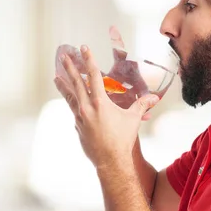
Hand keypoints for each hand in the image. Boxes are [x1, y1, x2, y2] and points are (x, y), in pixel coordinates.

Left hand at [54, 45, 159, 167]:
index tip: (84, 49)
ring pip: (70, 97)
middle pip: (76, 83)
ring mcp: (80, 118)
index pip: (93, 76)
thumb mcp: (133, 119)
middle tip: (64, 57)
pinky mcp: (78, 128)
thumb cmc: (122, 139)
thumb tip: (155, 98)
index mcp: (100, 102)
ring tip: (56, 78)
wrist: (111, 161)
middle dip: (70, 68)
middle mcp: (86, 108)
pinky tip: (74, 104)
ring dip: (64, 86)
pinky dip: (74, 105)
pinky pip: (75, 112)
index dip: (89, 60)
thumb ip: (142, 105)